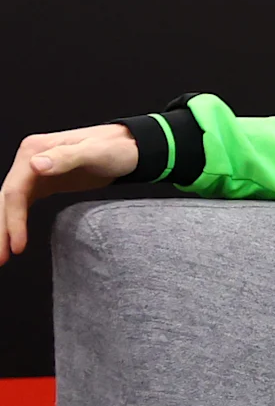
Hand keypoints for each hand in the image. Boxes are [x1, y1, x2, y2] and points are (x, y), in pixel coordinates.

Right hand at [3, 123, 141, 260]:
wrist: (131, 146)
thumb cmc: (116, 148)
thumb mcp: (95, 151)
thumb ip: (66, 157)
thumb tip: (36, 165)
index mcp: (34, 150)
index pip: (15, 190)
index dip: (14, 219)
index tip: (18, 246)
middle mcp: (29, 160)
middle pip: (6, 199)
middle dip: (1, 229)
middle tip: (0, 259)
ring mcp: (34, 172)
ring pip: (12, 204)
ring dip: (5, 229)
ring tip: (3, 256)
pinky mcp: (44, 184)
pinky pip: (23, 205)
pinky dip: (16, 222)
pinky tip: (15, 240)